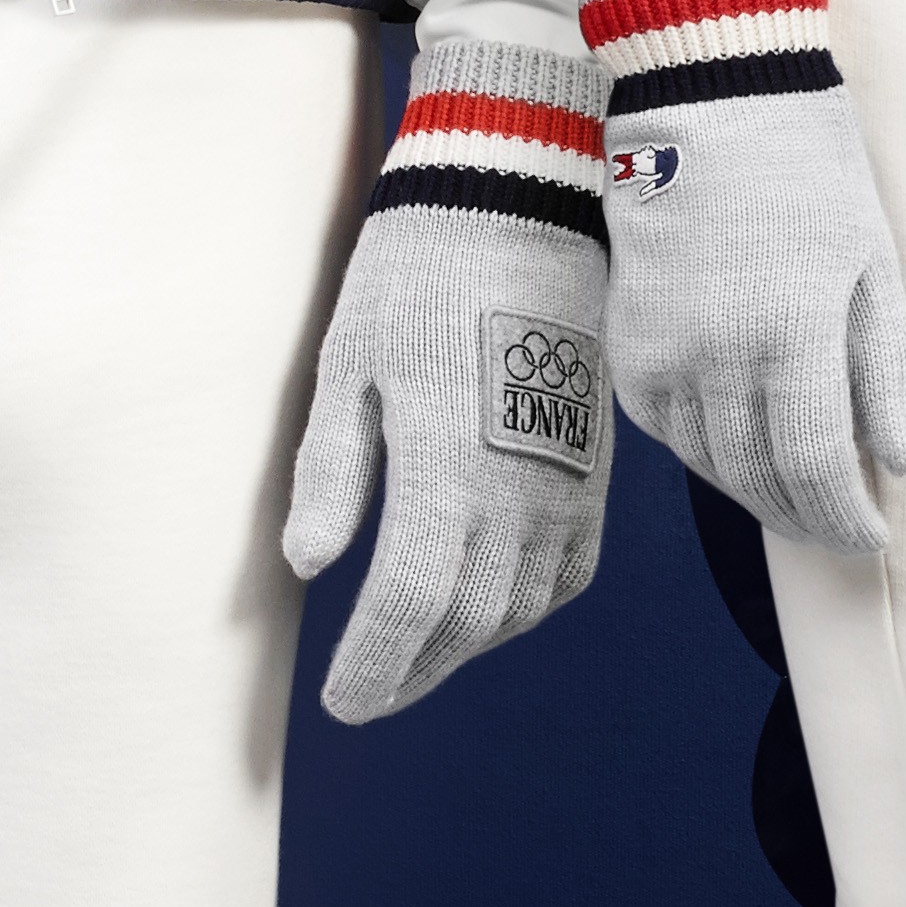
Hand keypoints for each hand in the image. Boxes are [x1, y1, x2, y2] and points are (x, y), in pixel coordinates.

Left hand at [283, 49, 615, 720]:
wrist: (523, 203)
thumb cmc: (417, 274)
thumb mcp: (348, 365)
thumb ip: (332, 472)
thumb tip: (311, 564)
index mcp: (445, 471)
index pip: (410, 611)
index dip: (374, 669)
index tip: (341, 703)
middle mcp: (518, 494)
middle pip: (465, 626)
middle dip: (411, 672)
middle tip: (367, 695)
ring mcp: (566, 484)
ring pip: (519, 608)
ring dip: (464, 648)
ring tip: (415, 660)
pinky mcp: (594, 468)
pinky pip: (568, 572)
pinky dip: (527, 608)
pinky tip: (491, 610)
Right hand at [602, 85, 905, 546]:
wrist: (710, 98)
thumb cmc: (809, 170)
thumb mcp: (872, 262)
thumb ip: (888, 368)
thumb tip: (898, 459)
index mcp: (792, 332)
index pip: (817, 467)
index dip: (846, 517)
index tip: (872, 536)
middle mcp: (719, 354)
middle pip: (762, 480)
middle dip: (808, 521)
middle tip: (841, 537)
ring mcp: (665, 352)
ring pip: (711, 465)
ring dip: (760, 498)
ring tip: (799, 509)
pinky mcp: (630, 345)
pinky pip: (669, 432)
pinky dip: (709, 458)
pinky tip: (742, 459)